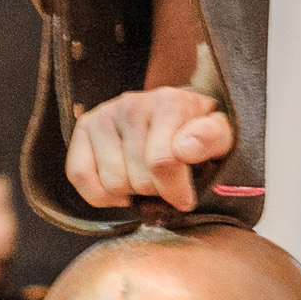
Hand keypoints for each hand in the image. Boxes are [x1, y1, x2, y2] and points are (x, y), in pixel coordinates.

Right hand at [67, 86, 231, 212]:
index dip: (176, 191)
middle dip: (156, 192)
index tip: (186, 197)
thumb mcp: (220, 135)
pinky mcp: (84, 127)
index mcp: (168, 102)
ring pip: (112, 183)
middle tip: (165, 184)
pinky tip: (121, 190)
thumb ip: (211, 139)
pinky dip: (100, 195)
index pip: (162, 163)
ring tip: (146, 180)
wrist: (176, 113)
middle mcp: (131, 103)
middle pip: (138, 179)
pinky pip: (80, 175)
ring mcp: (104, 114)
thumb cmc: (199, 131)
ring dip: (131, 194)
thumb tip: (184, 149)